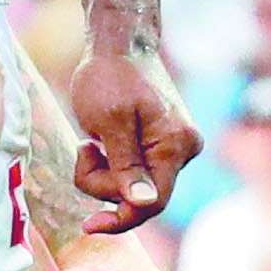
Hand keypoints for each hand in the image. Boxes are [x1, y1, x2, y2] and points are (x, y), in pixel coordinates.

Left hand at [68, 42, 199, 227]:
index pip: (153, 202)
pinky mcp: (161, 148)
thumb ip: (127, 164)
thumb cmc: (110, 76)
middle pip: (140, 197)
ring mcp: (175, 150)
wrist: (119, 45)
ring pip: (133, 187)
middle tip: (86, 148)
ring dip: (105, 171)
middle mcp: (184, 151)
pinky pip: (133, 174)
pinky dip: (112, 165)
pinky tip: (102, 141)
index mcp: (176, 145)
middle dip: (105, 181)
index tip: (88, 225)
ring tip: (93, 139)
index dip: (120, 219)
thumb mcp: (109, 120)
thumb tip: (144, 204)